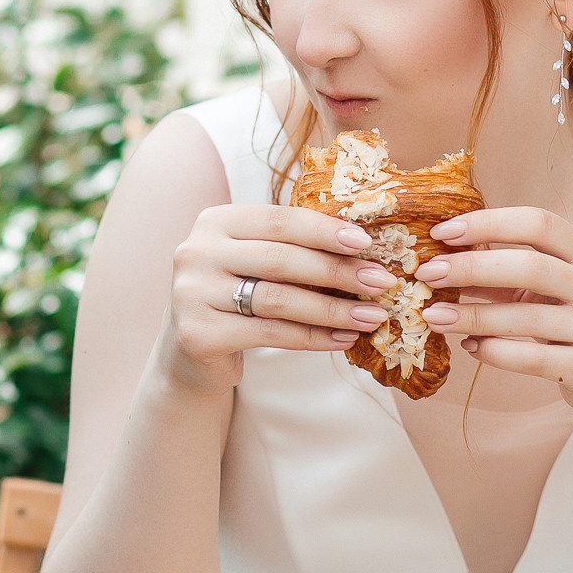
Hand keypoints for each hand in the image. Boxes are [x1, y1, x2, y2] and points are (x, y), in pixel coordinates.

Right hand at [156, 204, 404, 391]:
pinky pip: (271, 333)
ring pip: (279, 299)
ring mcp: (192, 293)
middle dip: (338, 271)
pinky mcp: (198, 333)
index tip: (367, 243)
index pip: (279, 220)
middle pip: (281, 259)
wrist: (191, 352)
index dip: (325, 231)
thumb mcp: (252, 261)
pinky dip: (314, 337)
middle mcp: (196, 251)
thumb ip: (289, 248)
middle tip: (382, 283)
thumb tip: (363, 247)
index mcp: (214, 221)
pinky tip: (343, 339)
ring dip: (333, 309)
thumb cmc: (235, 298)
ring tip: (372, 316)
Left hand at [414, 208, 572, 411]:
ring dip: (471, 316)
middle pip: (530, 266)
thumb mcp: (547, 287)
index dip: (487, 223)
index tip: (441, 232)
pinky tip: (470, 347)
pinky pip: (531, 359)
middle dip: (470, 267)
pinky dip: (493, 352)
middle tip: (427, 274)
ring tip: (432, 317)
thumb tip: (438, 262)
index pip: (538, 223)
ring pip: (526, 317)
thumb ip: (503, 273)